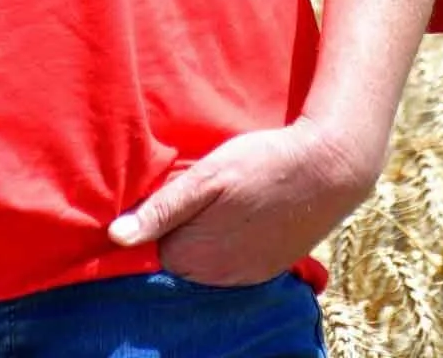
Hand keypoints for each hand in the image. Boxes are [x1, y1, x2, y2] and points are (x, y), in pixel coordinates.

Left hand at [107, 119, 377, 286]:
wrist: (327, 171)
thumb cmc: (261, 164)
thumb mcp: (206, 177)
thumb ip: (161, 208)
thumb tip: (115, 236)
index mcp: (193, 254)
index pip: (152, 245)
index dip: (156, 215)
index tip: (171, 188)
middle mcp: (216, 277)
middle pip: (178, 256)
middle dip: (180, 227)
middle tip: (200, 190)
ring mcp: (244, 277)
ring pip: (205, 261)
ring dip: (205, 235)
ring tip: (222, 200)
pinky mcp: (267, 271)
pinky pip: (233, 264)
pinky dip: (231, 243)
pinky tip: (242, 215)